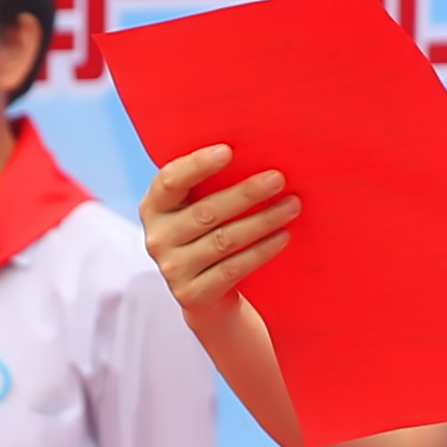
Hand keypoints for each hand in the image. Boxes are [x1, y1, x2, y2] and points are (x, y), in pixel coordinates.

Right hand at [137, 144, 295, 317]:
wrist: (206, 296)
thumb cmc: (208, 235)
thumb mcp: (197, 207)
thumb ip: (209, 184)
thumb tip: (255, 151)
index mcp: (154, 206)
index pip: (170, 181)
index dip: (197, 165)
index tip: (228, 151)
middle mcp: (157, 237)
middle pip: (206, 212)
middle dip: (246, 193)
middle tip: (278, 178)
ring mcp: (172, 269)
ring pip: (224, 240)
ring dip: (263, 220)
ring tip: (292, 206)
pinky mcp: (192, 294)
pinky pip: (233, 268)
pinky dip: (261, 250)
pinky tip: (283, 236)